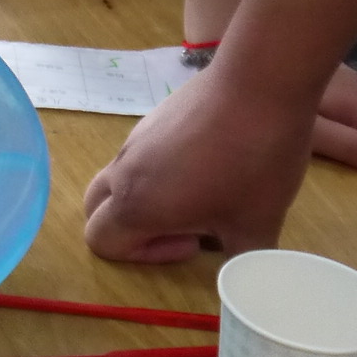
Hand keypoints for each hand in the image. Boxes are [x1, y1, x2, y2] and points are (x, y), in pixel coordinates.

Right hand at [80, 62, 356, 262]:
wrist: (261, 82)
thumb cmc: (254, 161)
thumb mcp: (259, 226)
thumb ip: (242, 261)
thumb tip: (244, 273)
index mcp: (137, 204)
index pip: (100, 242)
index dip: (141, 255)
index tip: (193, 241)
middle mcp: (124, 171)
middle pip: (94, 209)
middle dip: (128, 228)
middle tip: (182, 226)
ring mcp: (135, 139)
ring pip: (118, 179)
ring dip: (146, 197)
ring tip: (203, 193)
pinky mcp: (155, 116)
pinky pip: (140, 154)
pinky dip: (160, 170)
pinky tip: (212, 161)